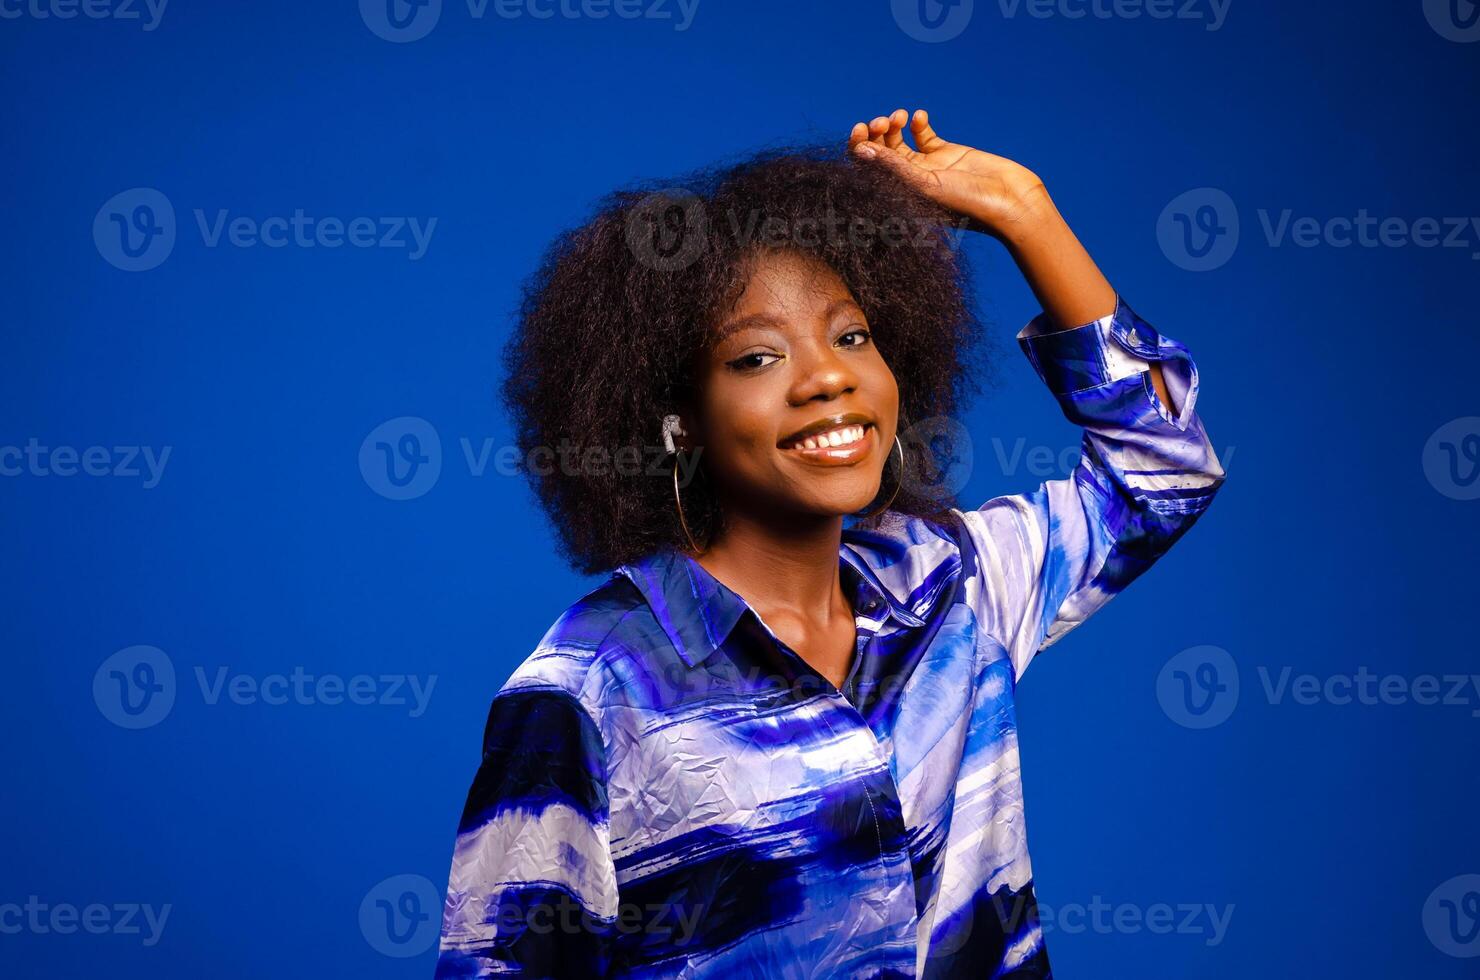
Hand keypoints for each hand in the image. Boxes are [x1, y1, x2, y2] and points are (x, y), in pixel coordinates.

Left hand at [848, 108, 1050, 243]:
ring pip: (898, 140)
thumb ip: (893, 167)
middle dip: (876, 132)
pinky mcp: (946, 153)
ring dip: (893, 124)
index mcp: (897, 195)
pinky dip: (917, 123)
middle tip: (883, 123)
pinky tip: (920, 117)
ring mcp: (927, 166)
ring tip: (900, 117)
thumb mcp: (926, 185)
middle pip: (879, 152)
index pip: (867, 170)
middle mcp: (908, 181)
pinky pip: (923, 134)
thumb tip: (860, 150)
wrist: (1009, 201)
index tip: (862, 130)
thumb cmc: (967, 204)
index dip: (859, 147)